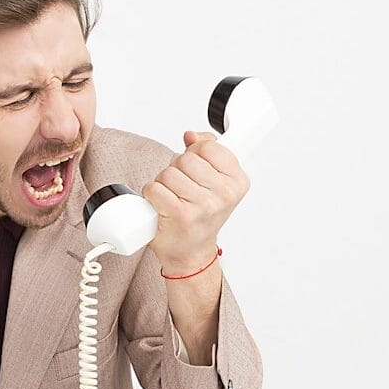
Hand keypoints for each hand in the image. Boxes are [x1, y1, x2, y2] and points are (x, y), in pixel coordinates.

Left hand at [141, 131, 249, 273]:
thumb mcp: (214, 182)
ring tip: (172, 198)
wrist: (191, 252)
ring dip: (163, 183)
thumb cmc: (201, 216)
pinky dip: (152, 195)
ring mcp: (203, 206)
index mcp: (237, 182)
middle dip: (176, 169)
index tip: (197, 169)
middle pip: (185, 159)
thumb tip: (191, 135)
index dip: (195, 154)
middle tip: (181, 188)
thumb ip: (207, 152)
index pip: (209, 147)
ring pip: (168, 173)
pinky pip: (155, 188)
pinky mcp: (180, 215)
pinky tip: (162, 206)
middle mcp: (224, 194)